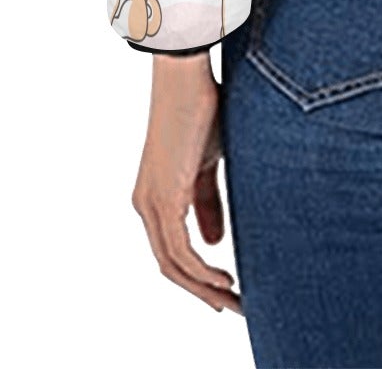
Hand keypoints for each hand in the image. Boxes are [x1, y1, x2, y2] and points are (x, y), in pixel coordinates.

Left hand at [132, 52, 241, 313]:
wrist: (186, 76)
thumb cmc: (201, 109)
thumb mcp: (210, 163)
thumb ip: (208, 201)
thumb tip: (213, 242)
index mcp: (155, 196)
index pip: (172, 251)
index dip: (197, 276)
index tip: (226, 290)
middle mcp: (146, 204)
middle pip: (170, 266)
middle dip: (202, 291)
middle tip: (235, 306)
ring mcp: (151, 203)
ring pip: (173, 265)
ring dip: (204, 287)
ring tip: (235, 299)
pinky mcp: (163, 197)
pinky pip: (180, 251)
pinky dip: (202, 271)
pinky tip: (224, 278)